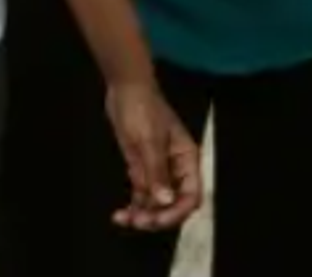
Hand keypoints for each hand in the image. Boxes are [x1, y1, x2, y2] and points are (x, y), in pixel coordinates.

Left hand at [104, 77, 202, 230]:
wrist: (124, 87)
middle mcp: (175, 168)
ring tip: (125, 220)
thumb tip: (165, 200)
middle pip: (174, 203)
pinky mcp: (141, 167)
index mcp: (187, 160)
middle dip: (158, 216)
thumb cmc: (142, 107)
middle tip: (138, 223)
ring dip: (143, 213)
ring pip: (156, 201)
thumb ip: (157, 171)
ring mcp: (157, 169)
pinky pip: (141, 193)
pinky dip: (133, 204)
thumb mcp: (149, 140)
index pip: (190, 196)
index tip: (157, 219)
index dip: (176, 212)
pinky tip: (121, 213)